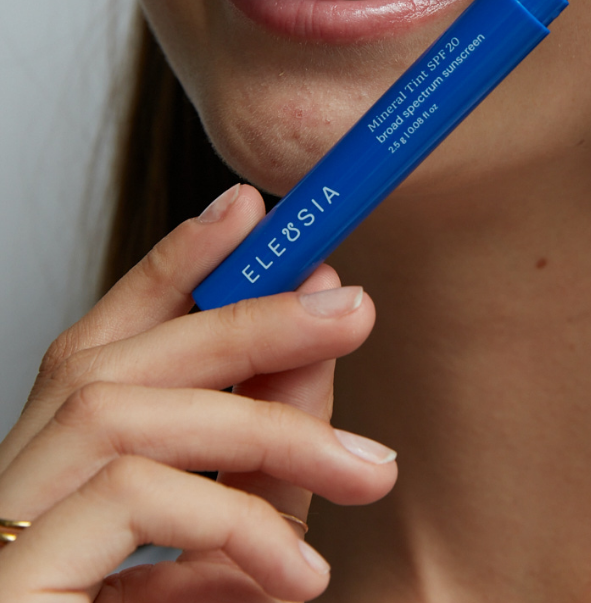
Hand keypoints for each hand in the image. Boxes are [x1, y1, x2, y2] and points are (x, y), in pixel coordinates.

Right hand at [0, 184, 396, 601]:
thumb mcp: (232, 528)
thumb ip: (264, 444)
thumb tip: (316, 354)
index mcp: (66, 453)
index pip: (113, 327)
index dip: (177, 262)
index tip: (246, 209)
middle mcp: (18, 473)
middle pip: (128, 357)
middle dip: (249, 317)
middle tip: (350, 305)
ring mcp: (3, 527)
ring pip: (133, 415)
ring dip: (268, 429)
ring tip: (369, 472)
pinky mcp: (11, 583)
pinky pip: (134, 505)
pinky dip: (232, 523)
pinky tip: (298, 573)